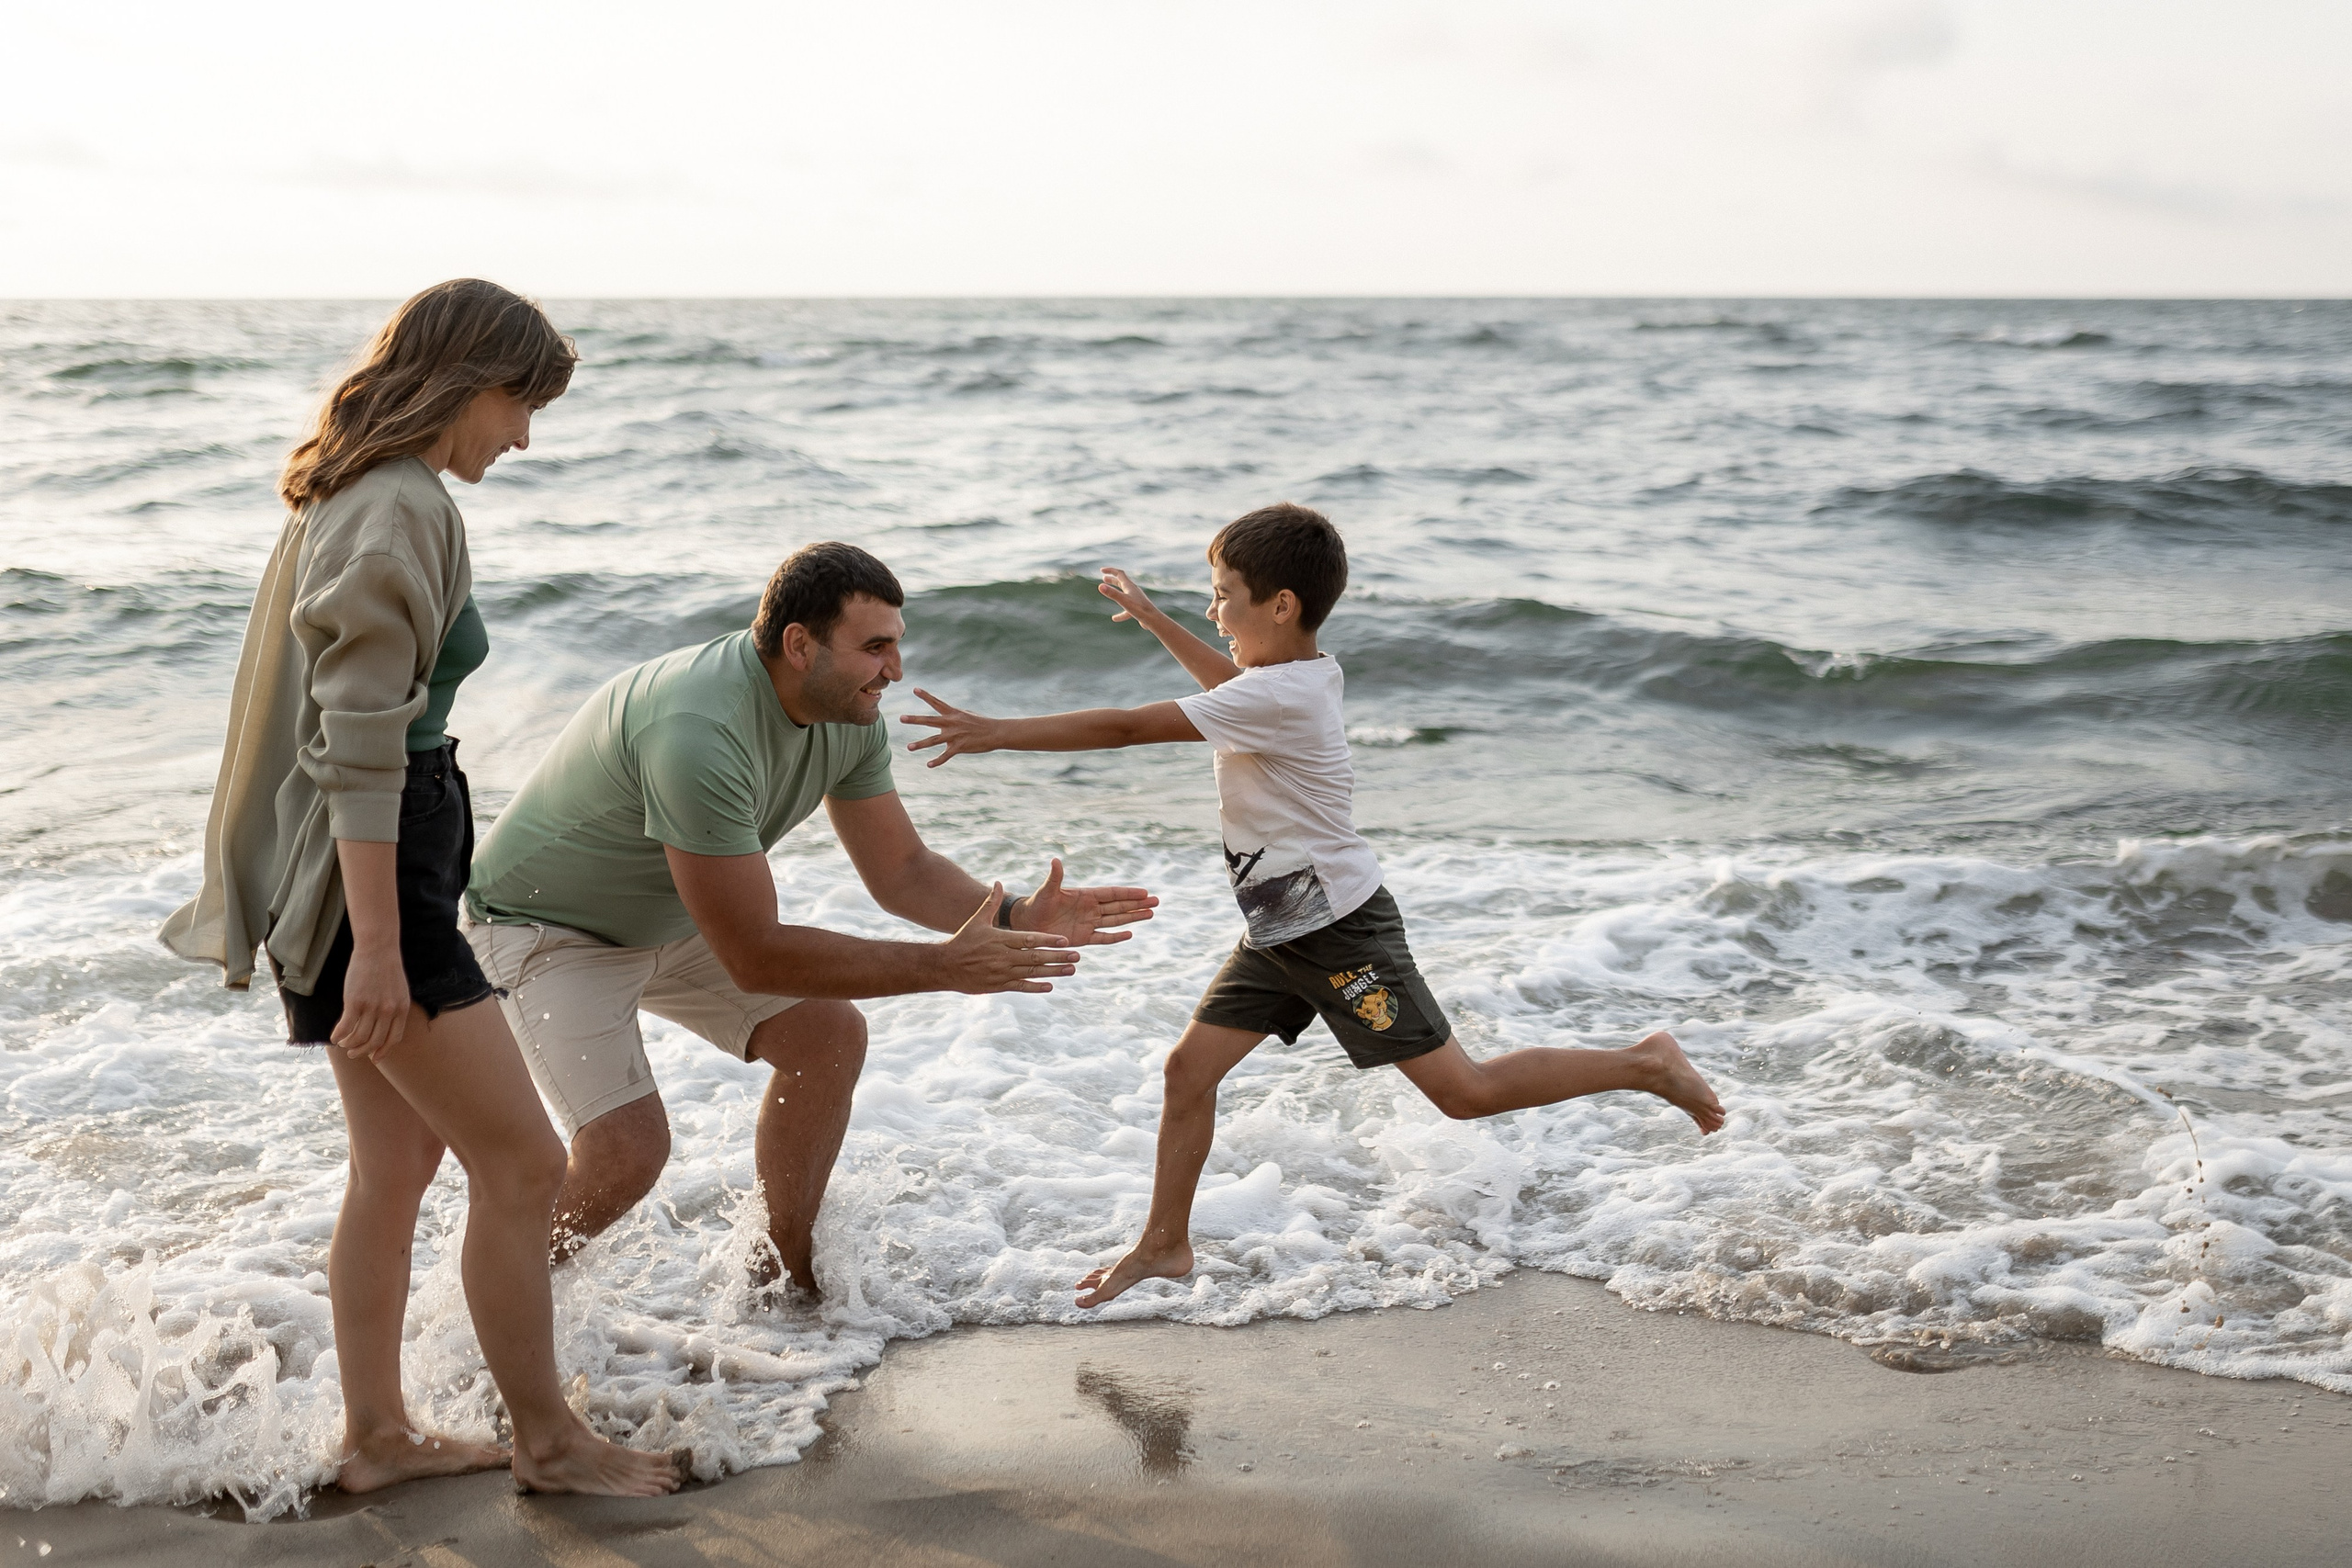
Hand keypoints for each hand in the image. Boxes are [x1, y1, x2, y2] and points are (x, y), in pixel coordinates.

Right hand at [332, 941, 411, 1059]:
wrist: (378, 949)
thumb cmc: (387, 968)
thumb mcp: (399, 990)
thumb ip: (394, 1007)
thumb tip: (384, 1024)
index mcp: (401, 1009)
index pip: (393, 1038)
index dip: (383, 1050)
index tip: (375, 1058)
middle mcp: (388, 1011)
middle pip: (375, 1041)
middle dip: (363, 1051)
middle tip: (354, 1054)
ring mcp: (372, 1007)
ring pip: (359, 1037)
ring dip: (349, 1044)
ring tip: (343, 1044)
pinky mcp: (355, 1002)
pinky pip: (345, 1026)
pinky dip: (338, 1035)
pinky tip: (334, 1037)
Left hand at [901, 688, 997, 768]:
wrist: (995, 732)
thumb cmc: (981, 723)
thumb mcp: (966, 715)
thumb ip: (953, 716)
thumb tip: (946, 715)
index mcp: (953, 714)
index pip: (936, 703)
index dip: (925, 696)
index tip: (914, 689)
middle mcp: (951, 723)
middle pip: (929, 720)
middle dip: (914, 719)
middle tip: (901, 718)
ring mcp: (954, 736)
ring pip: (933, 740)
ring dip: (920, 744)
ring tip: (908, 747)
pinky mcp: (959, 747)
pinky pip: (946, 756)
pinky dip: (937, 761)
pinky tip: (929, 765)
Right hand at [933, 884, 1082, 993]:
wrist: (945, 966)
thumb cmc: (963, 940)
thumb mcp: (976, 920)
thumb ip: (990, 903)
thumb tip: (998, 882)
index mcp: (1000, 939)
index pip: (1029, 939)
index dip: (1048, 940)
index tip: (1065, 940)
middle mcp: (1003, 957)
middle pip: (1035, 957)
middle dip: (1057, 956)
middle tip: (1077, 955)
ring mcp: (1001, 973)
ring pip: (1032, 972)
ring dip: (1053, 972)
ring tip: (1071, 970)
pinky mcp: (998, 985)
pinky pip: (1020, 986)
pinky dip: (1035, 987)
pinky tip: (1050, 986)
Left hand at [1012, 857, 1157, 946]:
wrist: (1028, 923)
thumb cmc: (1036, 903)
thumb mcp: (1046, 890)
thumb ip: (1054, 877)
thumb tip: (1055, 860)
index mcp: (1085, 895)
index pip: (1111, 893)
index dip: (1128, 893)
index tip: (1145, 892)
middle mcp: (1090, 909)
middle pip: (1119, 906)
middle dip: (1137, 904)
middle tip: (1156, 901)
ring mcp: (1089, 923)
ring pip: (1116, 920)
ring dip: (1133, 917)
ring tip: (1151, 914)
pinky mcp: (1083, 938)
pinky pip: (1103, 937)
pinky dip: (1116, 937)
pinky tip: (1130, 934)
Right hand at [1098, 568, 1161, 625]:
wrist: (1153, 619)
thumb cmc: (1139, 609)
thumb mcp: (1123, 600)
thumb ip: (1112, 593)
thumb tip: (1100, 586)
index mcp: (1129, 586)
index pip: (1119, 574)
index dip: (1110, 571)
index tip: (1102, 570)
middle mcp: (1133, 590)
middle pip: (1122, 582)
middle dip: (1112, 579)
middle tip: (1104, 578)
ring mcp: (1135, 599)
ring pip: (1124, 593)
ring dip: (1116, 591)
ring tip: (1108, 593)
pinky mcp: (1137, 608)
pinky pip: (1126, 608)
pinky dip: (1120, 611)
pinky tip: (1114, 618)